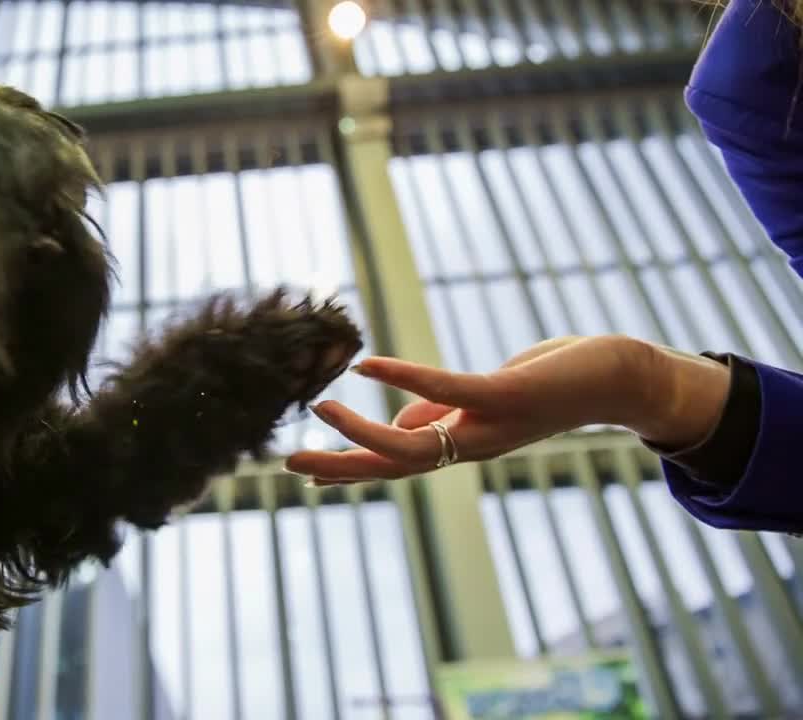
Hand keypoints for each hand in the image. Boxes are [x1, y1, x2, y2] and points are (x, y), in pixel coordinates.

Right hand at [284, 335, 731, 483]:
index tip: (306, 475)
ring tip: (321, 408)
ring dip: (362, 431)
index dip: (351, 469)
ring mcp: (487, 425)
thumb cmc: (555, 382)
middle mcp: (471, 446)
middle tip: (289, 462)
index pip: (395, 464)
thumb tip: (406, 419)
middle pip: (393, 466)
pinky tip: (367, 367)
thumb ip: (447, 412)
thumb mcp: (492, 399)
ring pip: (412, 443)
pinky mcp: (505, 396)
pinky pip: (445, 391)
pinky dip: (403, 379)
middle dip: (340, 467)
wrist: (624, 378)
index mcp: (462, 445)